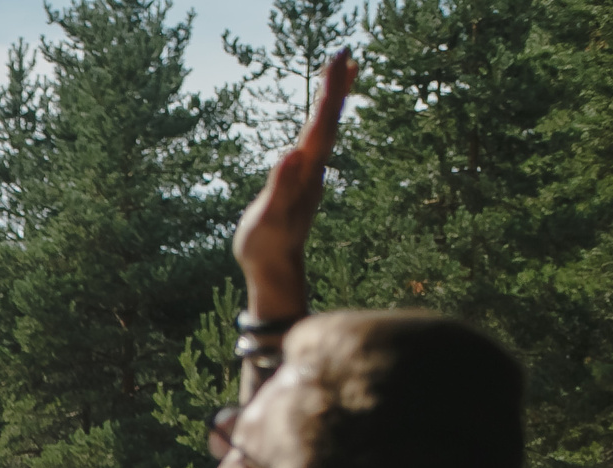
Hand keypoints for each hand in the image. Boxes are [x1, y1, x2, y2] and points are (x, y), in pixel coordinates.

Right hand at [233, 51, 353, 320]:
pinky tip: (321, 117)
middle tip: (345, 52)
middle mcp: (313, 168)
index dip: (330, 91)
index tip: (339, 60)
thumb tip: (292, 153)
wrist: (275, 270)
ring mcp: (309, 174)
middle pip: (328, 120)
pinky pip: (316, 141)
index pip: (321, 123)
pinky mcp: (301, 180)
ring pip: (326, 129)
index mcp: (306, 171)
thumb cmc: (267, 246)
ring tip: (344, 72)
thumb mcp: (270, 218)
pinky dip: (322, 120)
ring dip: (334, 99)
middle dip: (337, 86)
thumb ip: (281, 186)